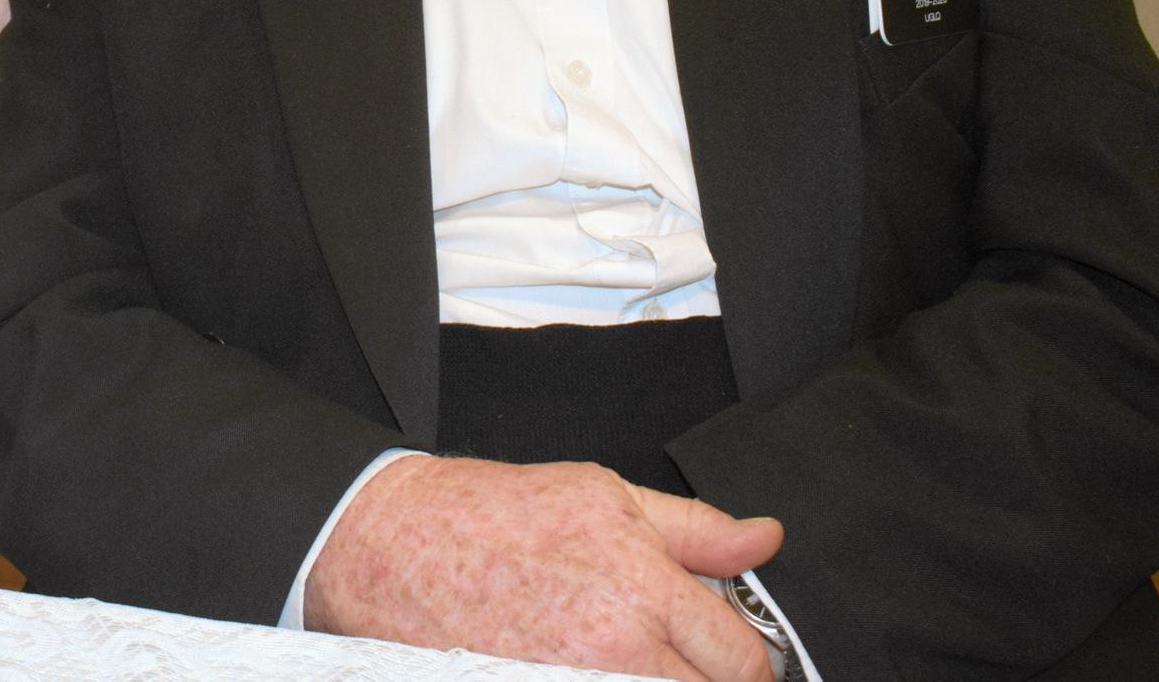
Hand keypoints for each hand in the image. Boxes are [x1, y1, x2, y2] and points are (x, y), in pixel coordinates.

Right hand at [303, 455, 783, 681]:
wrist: (394, 545)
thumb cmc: (490, 514)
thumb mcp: (606, 495)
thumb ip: (697, 530)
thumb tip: (764, 539)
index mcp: (643, 589)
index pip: (744, 660)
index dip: (752, 663)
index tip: (739, 658)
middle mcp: (617, 653)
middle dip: (707, 681)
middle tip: (685, 660)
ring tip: (635, 662)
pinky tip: (594, 671)